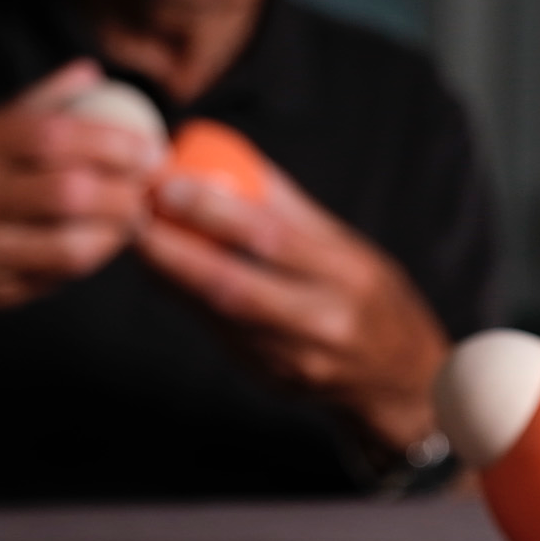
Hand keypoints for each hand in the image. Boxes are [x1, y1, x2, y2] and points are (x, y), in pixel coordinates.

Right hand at [0, 59, 159, 309]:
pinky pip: (54, 278)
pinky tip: (102, 244)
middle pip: (68, 191)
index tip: (150, 148)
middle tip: (149, 188)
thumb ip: (31, 105)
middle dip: (124, 191)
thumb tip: (92, 72)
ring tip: (133, 218)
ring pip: (70, 245)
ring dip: (115, 233)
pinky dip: (88, 261)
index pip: (51, 135)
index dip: (112, 142)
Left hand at [135, 168, 448, 452]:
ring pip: (219, 315)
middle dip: (174, 251)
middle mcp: (322, 322)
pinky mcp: (275, 381)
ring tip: (143, 241)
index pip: (271, 238)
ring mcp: (295, 360)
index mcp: (346, 274)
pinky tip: (167, 278)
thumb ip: (290, 208)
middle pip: (234, 286)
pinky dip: (190, 304)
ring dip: (172, 278)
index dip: (213, 211)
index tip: (169, 184)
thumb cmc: (373, 301)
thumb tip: (228, 158)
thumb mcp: (348, 248)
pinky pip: (223, 337)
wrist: (404, 381)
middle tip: (136, 216)